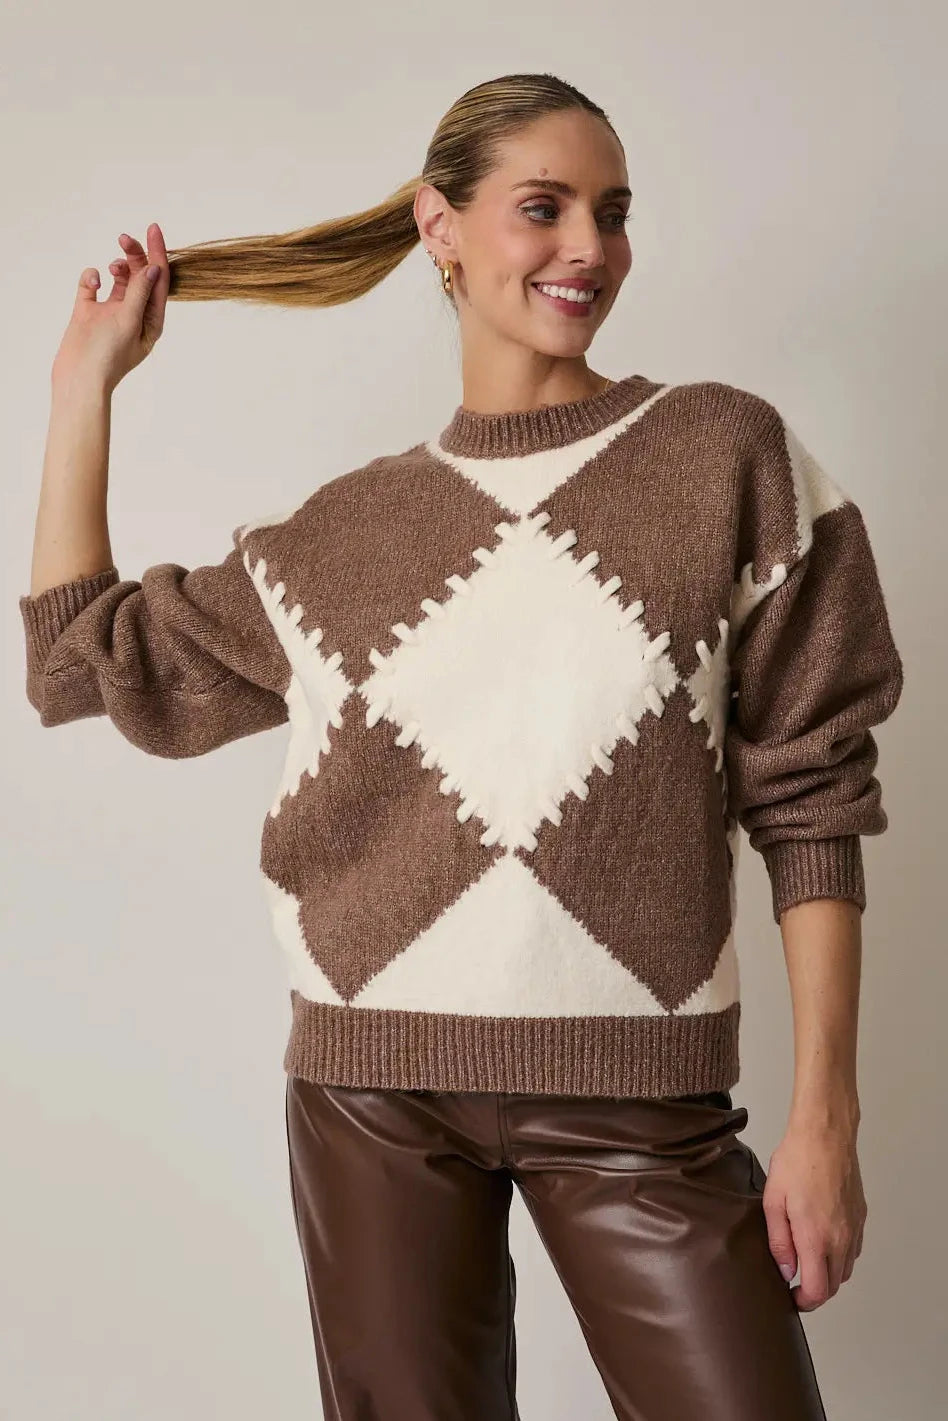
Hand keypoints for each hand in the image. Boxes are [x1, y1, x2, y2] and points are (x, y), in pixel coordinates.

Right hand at [52, 223, 169, 396]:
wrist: (77, 378)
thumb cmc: (107, 356)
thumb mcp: (129, 321)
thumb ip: (141, 292)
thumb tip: (154, 268)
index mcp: (152, 319)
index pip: (160, 281)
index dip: (158, 253)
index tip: (153, 228)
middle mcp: (134, 313)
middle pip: (141, 275)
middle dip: (136, 255)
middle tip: (125, 238)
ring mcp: (111, 311)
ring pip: (119, 277)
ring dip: (118, 266)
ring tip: (113, 268)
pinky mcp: (88, 310)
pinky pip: (92, 284)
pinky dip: (92, 278)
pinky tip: (92, 284)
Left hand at [761, 1114, 866, 1310]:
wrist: (825, 1135)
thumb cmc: (795, 1162)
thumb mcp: (773, 1201)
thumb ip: (779, 1242)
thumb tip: (787, 1272)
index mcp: (817, 1238)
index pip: (818, 1291)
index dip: (803, 1302)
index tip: (790, 1297)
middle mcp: (841, 1239)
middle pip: (834, 1285)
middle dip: (815, 1290)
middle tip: (794, 1281)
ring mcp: (854, 1228)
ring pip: (845, 1269)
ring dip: (828, 1274)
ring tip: (806, 1261)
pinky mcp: (861, 1217)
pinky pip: (853, 1250)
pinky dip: (839, 1256)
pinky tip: (822, 1241)